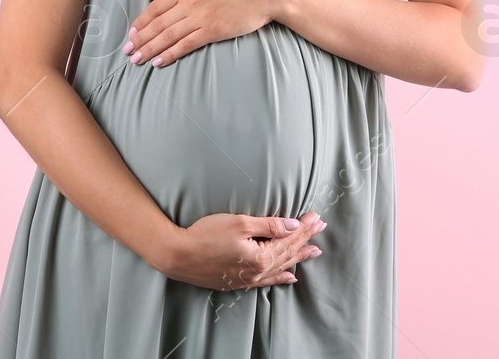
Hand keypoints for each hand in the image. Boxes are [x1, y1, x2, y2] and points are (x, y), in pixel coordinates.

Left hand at [123, 0, 289, 66]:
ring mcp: (201, 16)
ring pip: (168, 36)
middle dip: (140, 39)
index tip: (131, 33)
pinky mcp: (213, 30)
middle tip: (127, 51)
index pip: (155, 7)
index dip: (141, 22)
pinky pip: (186, 44)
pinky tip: (159, 62)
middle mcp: (189, 0)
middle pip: (157, 23)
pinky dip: (170, 54)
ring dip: (149, 49)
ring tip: (137, 60)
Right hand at [151, 211, 325, 289]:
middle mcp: (258, 272)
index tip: (316, 217)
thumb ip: (269, 226)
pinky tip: (290, 277)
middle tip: (321, 228)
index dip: (304, 227)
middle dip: (305, 239)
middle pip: (287, 253)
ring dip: (298, 257)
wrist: (178, 255)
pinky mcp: (238, 282)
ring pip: (280, 267)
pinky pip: (267, 281)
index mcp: (261, 257)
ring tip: (314, 251)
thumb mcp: (240, 223)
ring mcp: (248, 279)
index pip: (288, 239)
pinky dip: (280, 277)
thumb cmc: (206, 235)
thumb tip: (293, 226)